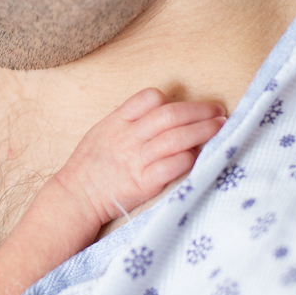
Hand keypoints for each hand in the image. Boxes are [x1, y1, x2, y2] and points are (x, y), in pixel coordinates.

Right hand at [56, 89, 224, 224]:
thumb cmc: (89, 165)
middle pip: (170, 115)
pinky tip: (200, 155)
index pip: (149, 98)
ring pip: (176, 138)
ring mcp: (135, 160)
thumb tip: (159, 111)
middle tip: (219, 111)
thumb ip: (127, 120)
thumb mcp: (102, 132)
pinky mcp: (143, 183)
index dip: (172, 99)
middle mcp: (128, 137)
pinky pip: (171, 166)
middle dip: (200, 111)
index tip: (187, 107)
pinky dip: (188, 159)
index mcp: (117, 121)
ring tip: (220, 128)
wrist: (75, 196)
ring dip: (202, 131)